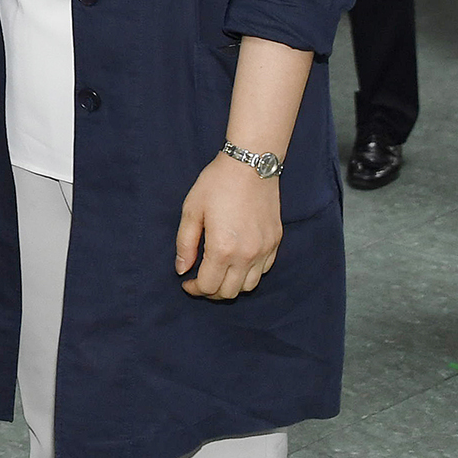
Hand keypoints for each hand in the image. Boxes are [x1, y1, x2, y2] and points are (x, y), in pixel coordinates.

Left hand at [176, 156, 283, 299]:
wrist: (251, 164)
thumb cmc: (217, 184)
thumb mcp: (192, 210)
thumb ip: (185, 243)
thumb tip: (182, 270)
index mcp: (222, 248)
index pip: (208, 286)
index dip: (194, 289)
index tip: (186, 282)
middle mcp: (246, 255)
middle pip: (229, 292)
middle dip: (211, 291)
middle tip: (199, 280)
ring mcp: (264, 250)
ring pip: (248, 286)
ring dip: (231, 285)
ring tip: (218, 272)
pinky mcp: (275, 243)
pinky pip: (263, 271)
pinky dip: (248, 274)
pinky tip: (236, 261)